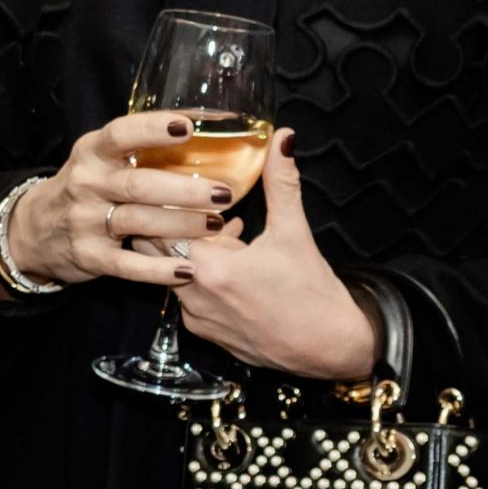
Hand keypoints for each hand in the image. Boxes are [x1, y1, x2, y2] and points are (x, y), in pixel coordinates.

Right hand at [4, 109, 232, 292]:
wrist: (35, 230)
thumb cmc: (85, 187)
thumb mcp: (98, 160)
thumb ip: (136, 149)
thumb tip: (198, 129)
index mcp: (91, 153)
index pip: (120, 134)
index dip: (152, 129)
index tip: (188, 127)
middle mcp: (86, 184)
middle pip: (139, 185)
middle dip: (185, 190)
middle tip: (224, 193)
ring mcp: (85, 221)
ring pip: (139, 222)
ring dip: (182, 225)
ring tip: (217, 224)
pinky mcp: (89, 257)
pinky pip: (128, 265)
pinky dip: (159, 270)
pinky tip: (187, 269)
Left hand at [168, 129, 376, 379]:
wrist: (332, 350)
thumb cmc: (314, 294)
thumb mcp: (295, 233)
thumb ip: (281, 183)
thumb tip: (282, 138)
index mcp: (209, 269)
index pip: (158, 228)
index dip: (164, 205)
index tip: (172, 186)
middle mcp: (194, 297)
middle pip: (155, 252)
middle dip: (167, 227)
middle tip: (185, 204)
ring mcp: (197, 319)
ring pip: (170, 275)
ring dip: (186, 252)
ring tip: (218, 231)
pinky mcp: (207, 335)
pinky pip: (187, 298)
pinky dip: (198, 278)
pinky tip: (228, 262)